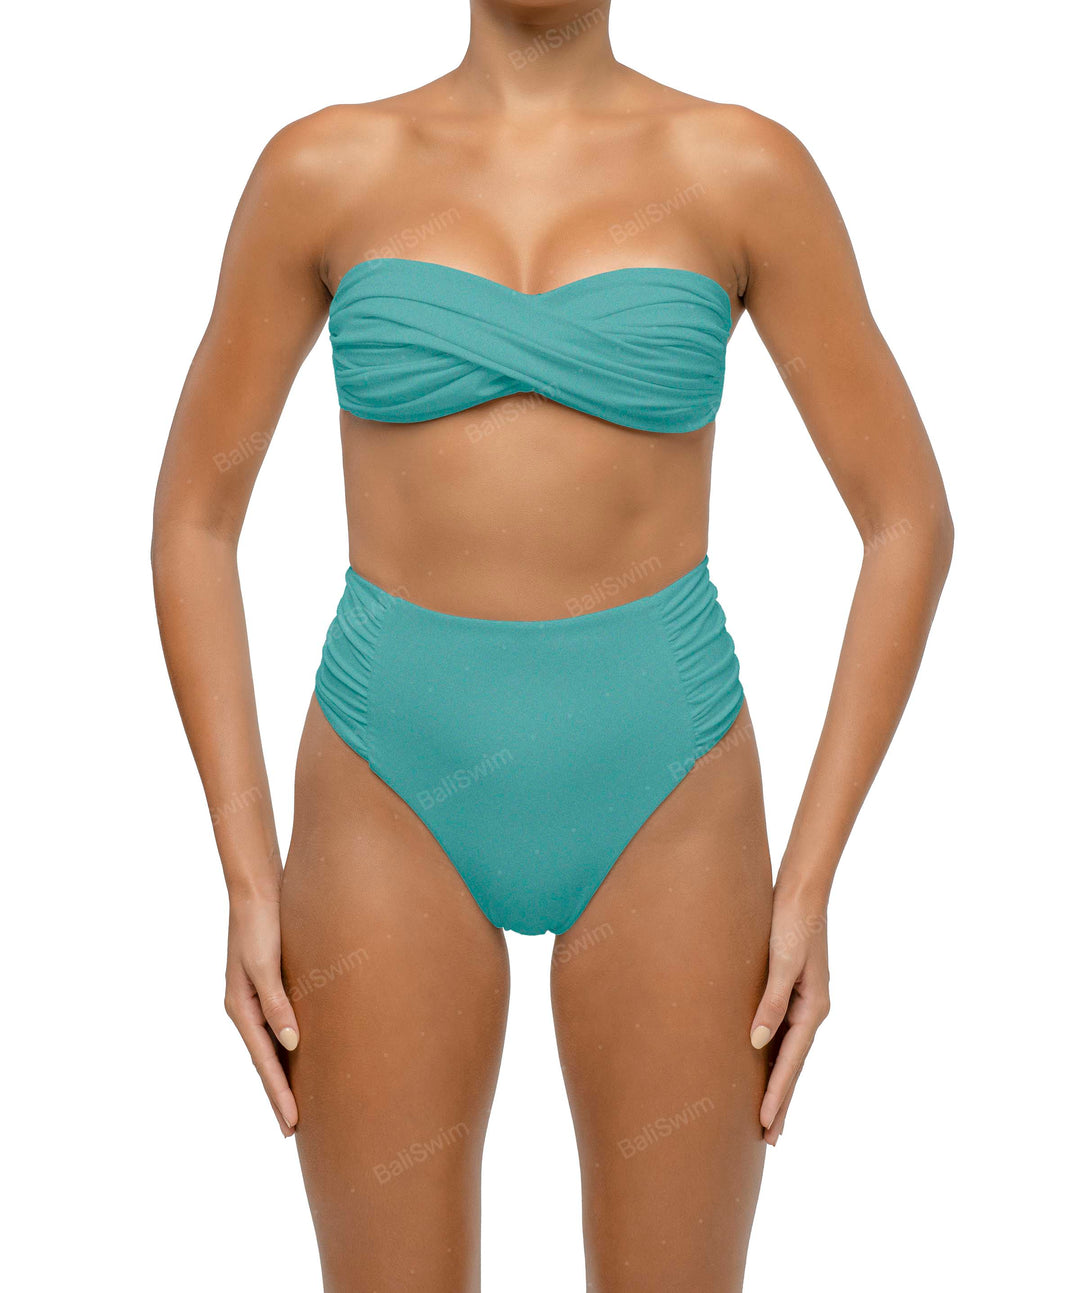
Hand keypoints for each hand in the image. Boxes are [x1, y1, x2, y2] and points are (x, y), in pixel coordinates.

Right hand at [224, 894, 299, 1135]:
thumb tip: (292, 1044)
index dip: (279, 1094)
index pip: (264, 1062)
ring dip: (282, 1075)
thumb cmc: (261, 924)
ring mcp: (256, 998)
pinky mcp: (270, 986)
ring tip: (297, 1104)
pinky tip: (300, 1056)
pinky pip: (279, 1026)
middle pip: (264, 1061)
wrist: (257, 889)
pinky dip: (287, 1048)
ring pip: (272, 1047)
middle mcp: (246, 1008)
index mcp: (240, 1008)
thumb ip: (277, 1004)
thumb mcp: (266, 964)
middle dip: (278, 1095)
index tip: (292, 1124)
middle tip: (293, 1130)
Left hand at [749, 877, 830, 1145]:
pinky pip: (782, 1034)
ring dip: (778, 1084)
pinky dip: (774, 1057)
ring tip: (768, 1116)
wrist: (801, 891)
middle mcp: (810, 1010)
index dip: (777, 1094)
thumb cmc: (791, 922)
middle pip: (793, 1065)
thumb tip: (756, 1043)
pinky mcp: (791, 991)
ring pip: (788, 1053)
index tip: (766, 1124)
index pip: (791, 1061)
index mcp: (812, 1008)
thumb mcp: (782, 962)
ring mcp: (802, 1002)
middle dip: (782, 1102)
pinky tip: (762, 1066)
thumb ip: (770, 1001)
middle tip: (770, 1139)